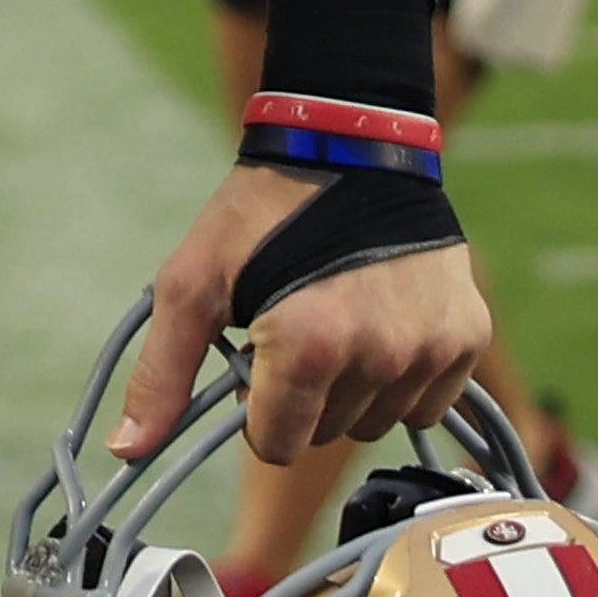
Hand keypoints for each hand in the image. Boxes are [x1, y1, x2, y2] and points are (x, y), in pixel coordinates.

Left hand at [112, 163, 495, 463]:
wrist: (347, 145)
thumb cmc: (259, 215)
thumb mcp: (192, 283)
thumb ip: (162, 374)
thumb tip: (129, 451)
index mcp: (310, 345)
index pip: (277, 445)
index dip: (255, 411)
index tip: (257, 360)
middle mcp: (381, 354)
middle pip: (327, 434)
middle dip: (303, 398)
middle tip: (297, 330)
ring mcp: (431, 348)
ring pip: (379, 421)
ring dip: (353, 391)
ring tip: (340, 322)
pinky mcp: (468, 336)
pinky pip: (429, 401)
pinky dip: (403, 379)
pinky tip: (383, 326)